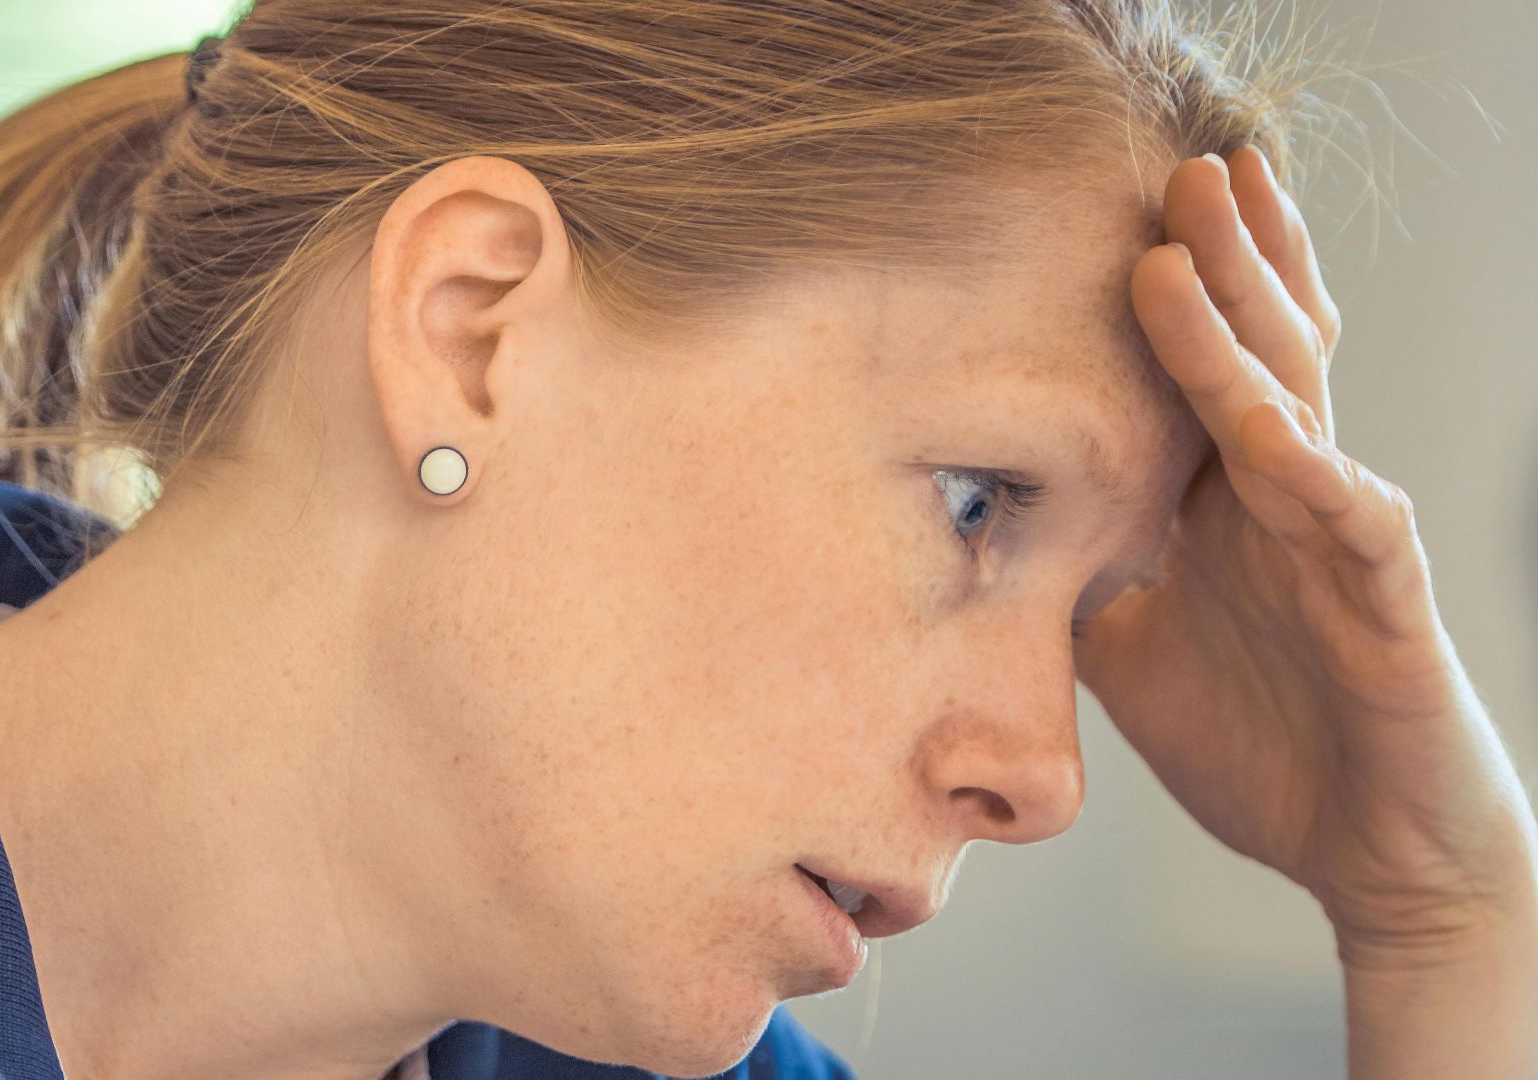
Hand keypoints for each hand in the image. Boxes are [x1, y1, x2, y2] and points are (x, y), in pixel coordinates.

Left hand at [1072, 146, 1537, 962]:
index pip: (1206, 371)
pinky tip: (1269, 429)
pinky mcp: (1388, 606)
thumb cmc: (1262, 739)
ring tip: (1190, 246)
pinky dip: (1313, 473)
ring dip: (1241, 329)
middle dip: (1218, 260)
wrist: (1370, 850)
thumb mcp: (1130, 649)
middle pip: (1257, 354)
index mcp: (1230, 503)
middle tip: (1176, 169)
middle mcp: (1289, 500)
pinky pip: (1355, 524)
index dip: (1181, 290)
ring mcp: (1342, 543)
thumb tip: (975, 535)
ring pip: (1296, 410)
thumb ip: (1074, 578)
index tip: (1124, 209)